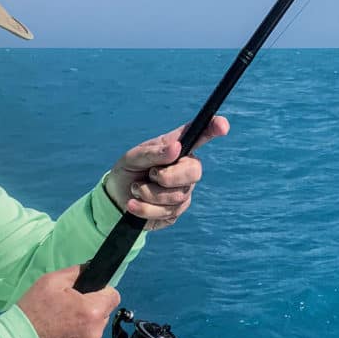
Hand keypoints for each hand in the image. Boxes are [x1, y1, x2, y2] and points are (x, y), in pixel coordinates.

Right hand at [17, 265, 119, 337]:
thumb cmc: (31, 312)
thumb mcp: (50, 282)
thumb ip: (77, 273)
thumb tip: (91, 269)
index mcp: (92, 311)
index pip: (113, 297)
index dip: (102, 293)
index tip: (90, 296)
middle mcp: (95, 333)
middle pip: (103, 316)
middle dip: (90, 312)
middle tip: (68, 313)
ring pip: (95, 335)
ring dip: (84, 331)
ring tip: (61, 331)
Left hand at [104, 116, 229, 230]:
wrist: (116, 199)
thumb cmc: (128, 171)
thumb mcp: (133, 157)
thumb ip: (153, 152)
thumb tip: (176, 148)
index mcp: (178, 148)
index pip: (200, 135)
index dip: (214, 128)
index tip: (222, 125)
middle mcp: (186, 168)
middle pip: (194, 171)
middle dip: (169, 176)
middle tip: (151, 175)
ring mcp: (184, 191)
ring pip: (178, 195)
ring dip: (150, 193)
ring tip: (136, 189)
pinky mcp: (176, 211)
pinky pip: (167, 212)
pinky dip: (145, 208)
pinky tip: (133, 204)